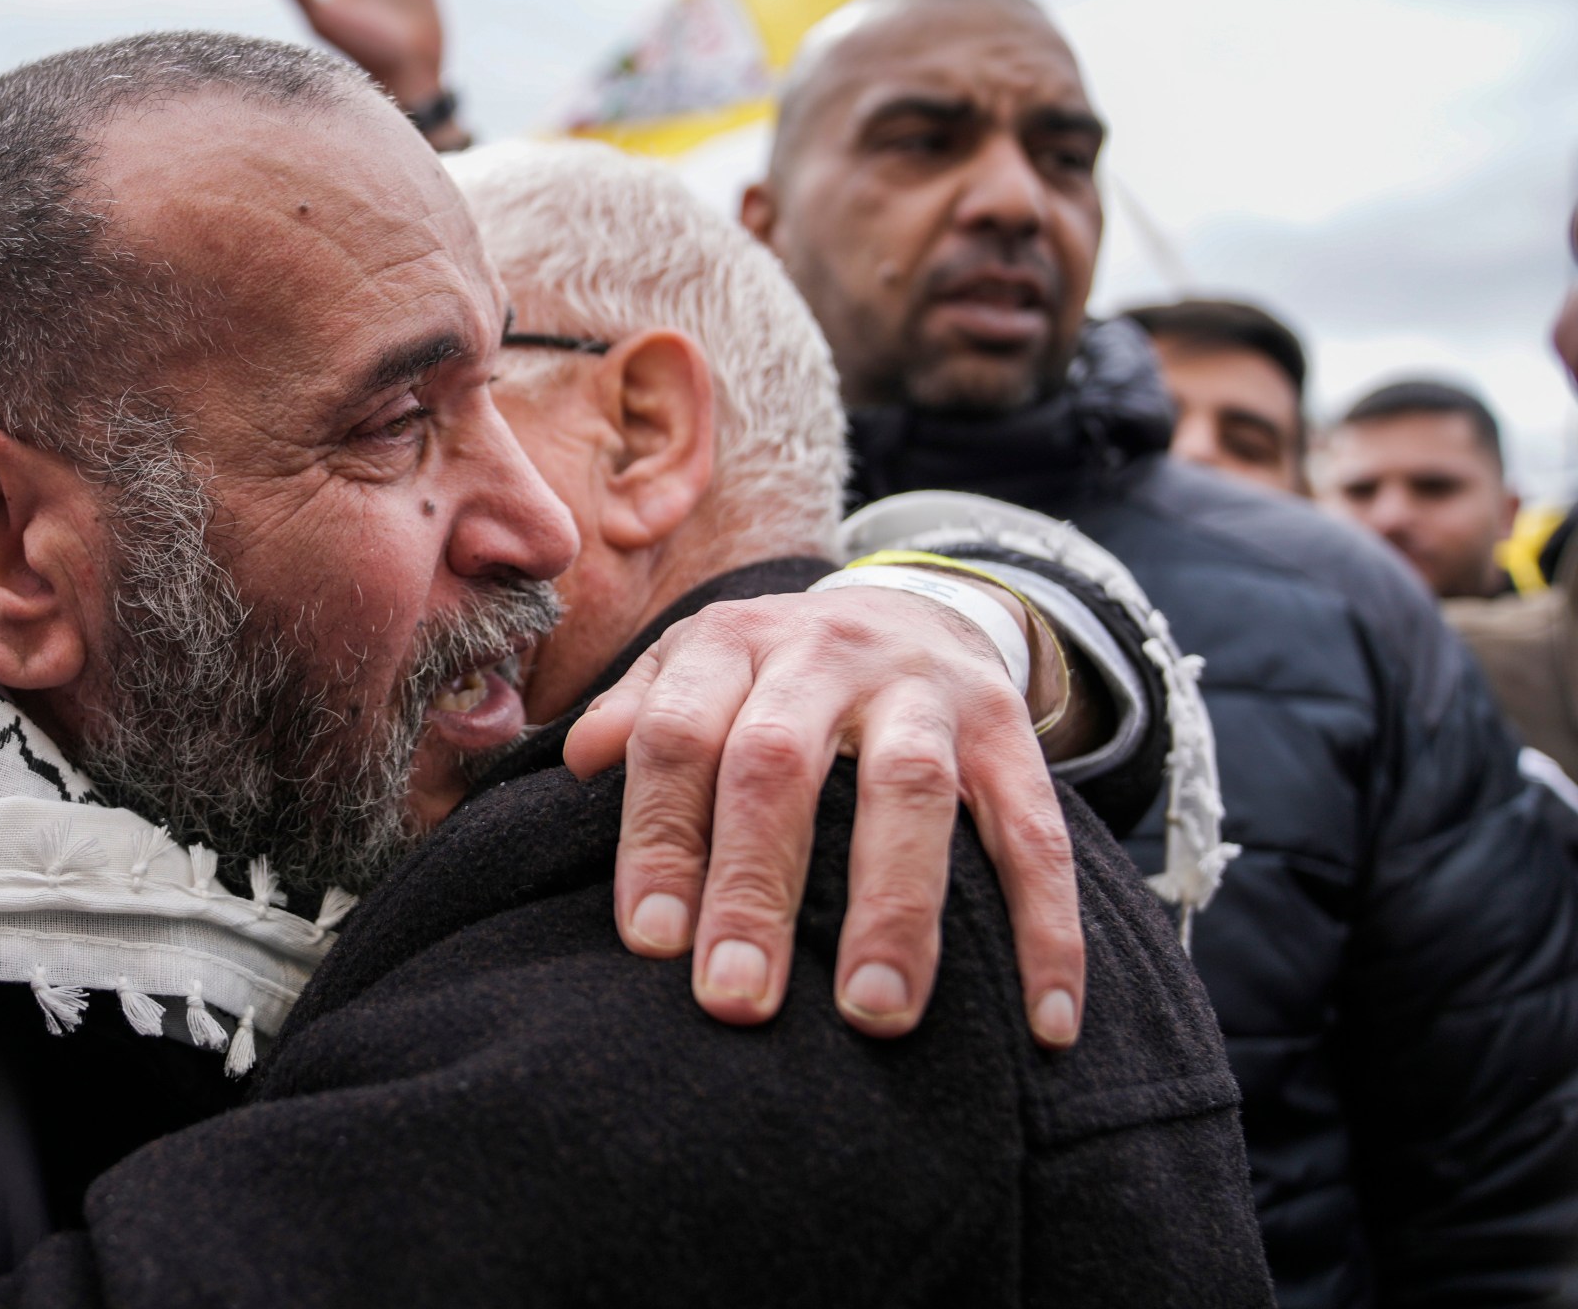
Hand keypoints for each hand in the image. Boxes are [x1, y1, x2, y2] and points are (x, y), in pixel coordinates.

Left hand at [564, 587, 1083, 1049]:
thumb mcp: (700, 666)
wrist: (919, 604)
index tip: (651, 944)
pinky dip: (1047, 928)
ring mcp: (928, 688)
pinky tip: (1044, 1020)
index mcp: (734, 641)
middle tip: (736, 997)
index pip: (679, 734)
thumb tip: (576, 761)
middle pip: (779, 762)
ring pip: (908, 787)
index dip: (659, 836)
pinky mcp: (1011, 731)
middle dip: (754, 886)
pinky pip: (1038, 831)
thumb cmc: (778, 674)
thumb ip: (640, 711)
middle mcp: (827, 651)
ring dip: (892, 906)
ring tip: (874, 1013)